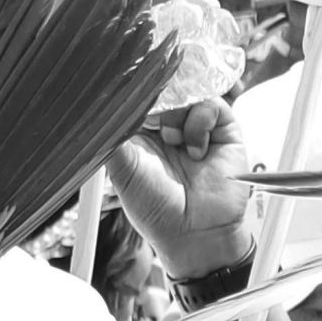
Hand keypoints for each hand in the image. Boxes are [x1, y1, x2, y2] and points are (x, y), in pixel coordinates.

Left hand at [108, 99, 255, 276]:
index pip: (137, 97)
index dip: (134, 92)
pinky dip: (200, 122)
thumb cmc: (156, 208)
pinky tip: (195, 149)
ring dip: (177, 113)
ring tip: (173, 141)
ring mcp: (196, 127)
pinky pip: (213, 105)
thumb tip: (97, 109)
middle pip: (164, 88)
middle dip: (156, 96)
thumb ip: (111, 136)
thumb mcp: (122, 169)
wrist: (194, 232)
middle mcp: (167, 126)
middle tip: (150, 115)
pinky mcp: (224, 131)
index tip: (126, 89)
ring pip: (188, 92)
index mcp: (140, 132)